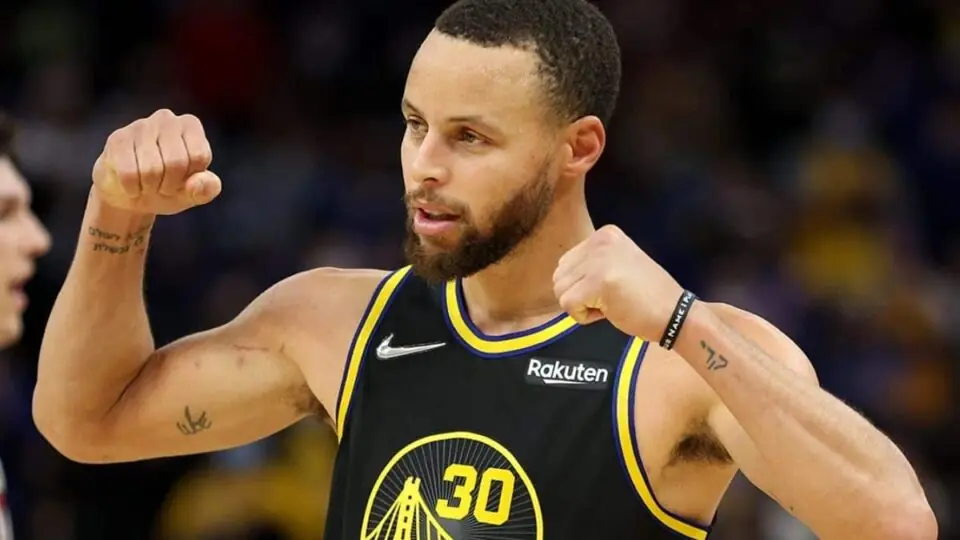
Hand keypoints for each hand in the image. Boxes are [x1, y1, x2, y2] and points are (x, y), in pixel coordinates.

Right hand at [93, 109, 220, 214]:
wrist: (130, 194)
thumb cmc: (168, 188)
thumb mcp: (193, 193)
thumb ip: (206, 189)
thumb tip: (198, 183)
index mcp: (191, 126)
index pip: (199, 156)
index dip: (191, 178)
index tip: (183, 180)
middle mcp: (166, 119)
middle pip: (176, 162)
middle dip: (169, 185)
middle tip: (162, 186)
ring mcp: (140, 126)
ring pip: (151, 169)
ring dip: (150, 188)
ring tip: (147, 183)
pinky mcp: (117, 139)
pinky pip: (129, 173)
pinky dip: (132, 189)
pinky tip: (132, 184)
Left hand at [553, 225, 684, 339]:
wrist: (676, 313)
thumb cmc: (647, 297)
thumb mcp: (617, 265)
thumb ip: (590, 264)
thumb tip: (558, 277)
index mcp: (605, 234)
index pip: (567, 263)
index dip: (584, 284)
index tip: (613, 287)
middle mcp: (600, 241)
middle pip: (559, 276)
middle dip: (579, 295)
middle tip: (611, 298)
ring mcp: (599, 260)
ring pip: (560, 291)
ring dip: (582, 306)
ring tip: (611, 303)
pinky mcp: (598, 282)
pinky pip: (567, 305)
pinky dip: (583, 317)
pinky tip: (609, 311)